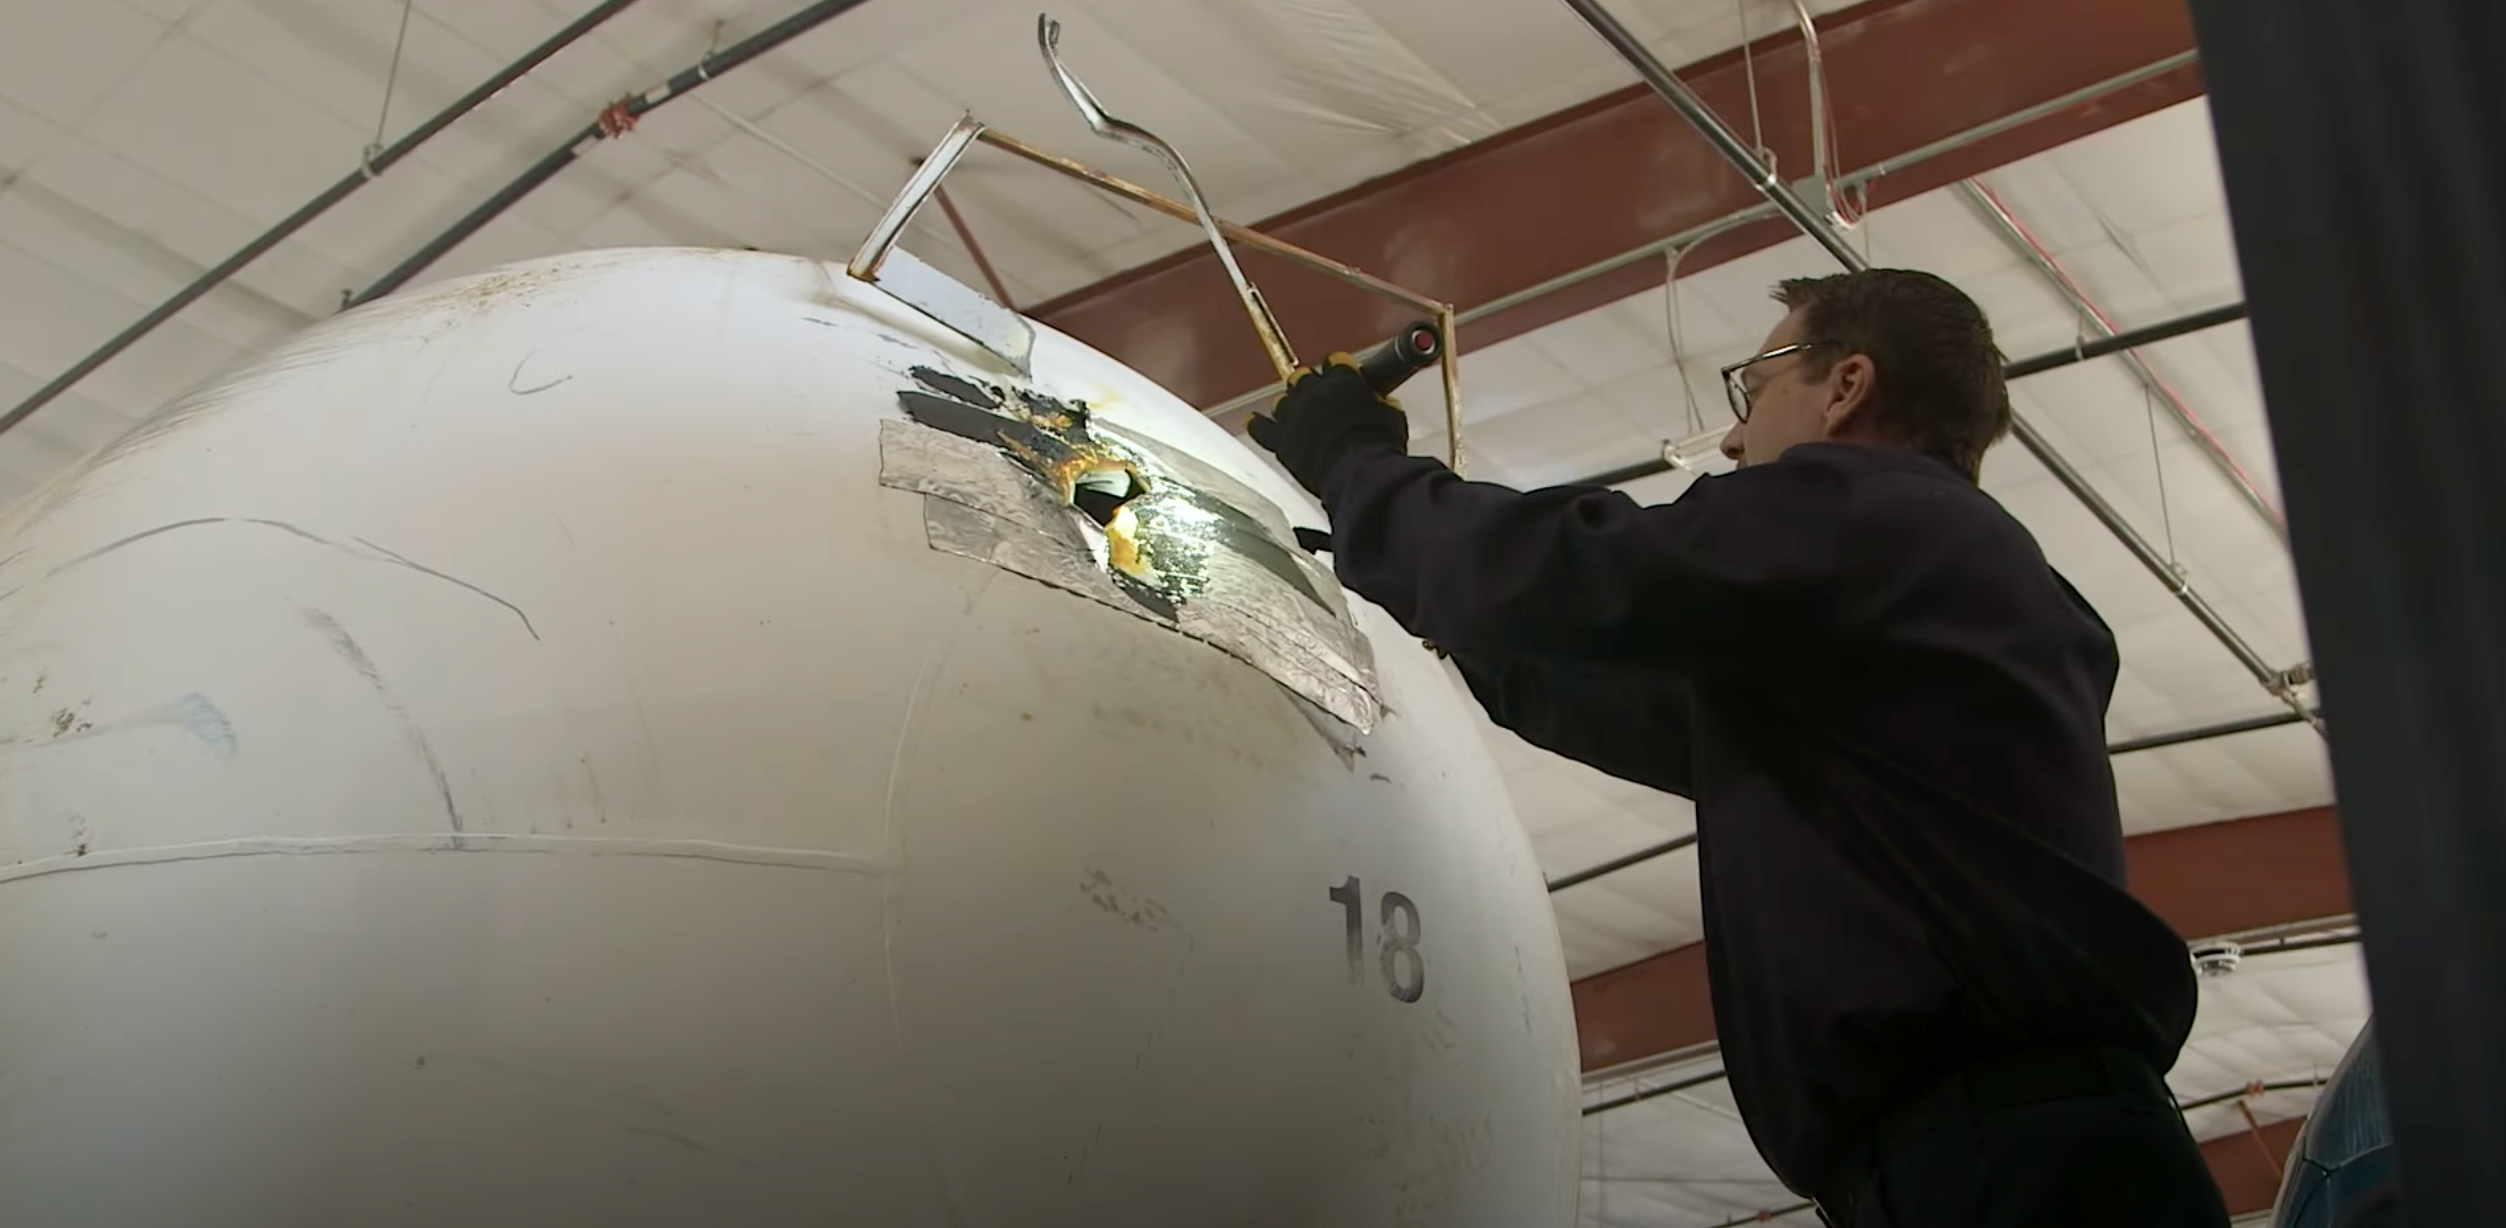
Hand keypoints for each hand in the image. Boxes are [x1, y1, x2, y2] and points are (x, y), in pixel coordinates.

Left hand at [1246, 355, 1406, 495]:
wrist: (1356, 473)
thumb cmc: (1377, 446)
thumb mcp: (1391, 417)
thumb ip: (1380, 403)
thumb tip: (1381, 402)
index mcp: (1341, 378)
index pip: (1335, 362)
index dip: (1340, 370)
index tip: (1343, 376)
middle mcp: (1312, 390)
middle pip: (1304, 377)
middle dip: (1313, 387)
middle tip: (1323, 401)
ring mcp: (1292, 413)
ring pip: (1284, 400)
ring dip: (1292, 406)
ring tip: (1300, 417)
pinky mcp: (1280, 439)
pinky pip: (1260, 427)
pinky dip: (1258, 424)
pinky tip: (1253, 421)